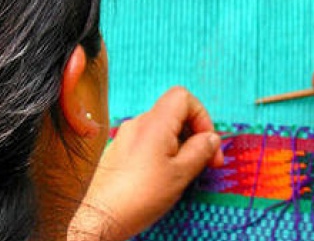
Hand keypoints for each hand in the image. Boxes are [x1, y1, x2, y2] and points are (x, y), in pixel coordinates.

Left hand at [68, 87, 223, 239]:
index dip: (201, 115)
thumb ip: (201, 150)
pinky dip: (163, 150)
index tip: (207, 142)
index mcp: (154, 123)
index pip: (182, 97)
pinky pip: (148, 139)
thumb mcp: (180, 174)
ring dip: (180, 143)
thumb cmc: (140, 196)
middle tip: (206, 161)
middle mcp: (137, 123)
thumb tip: (211, 138)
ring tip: (184, 171)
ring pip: (162, 128)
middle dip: (194, 133)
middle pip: (174, 112)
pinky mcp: (119, 149)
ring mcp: (126, 135)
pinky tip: (164, 174)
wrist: (102, 216)